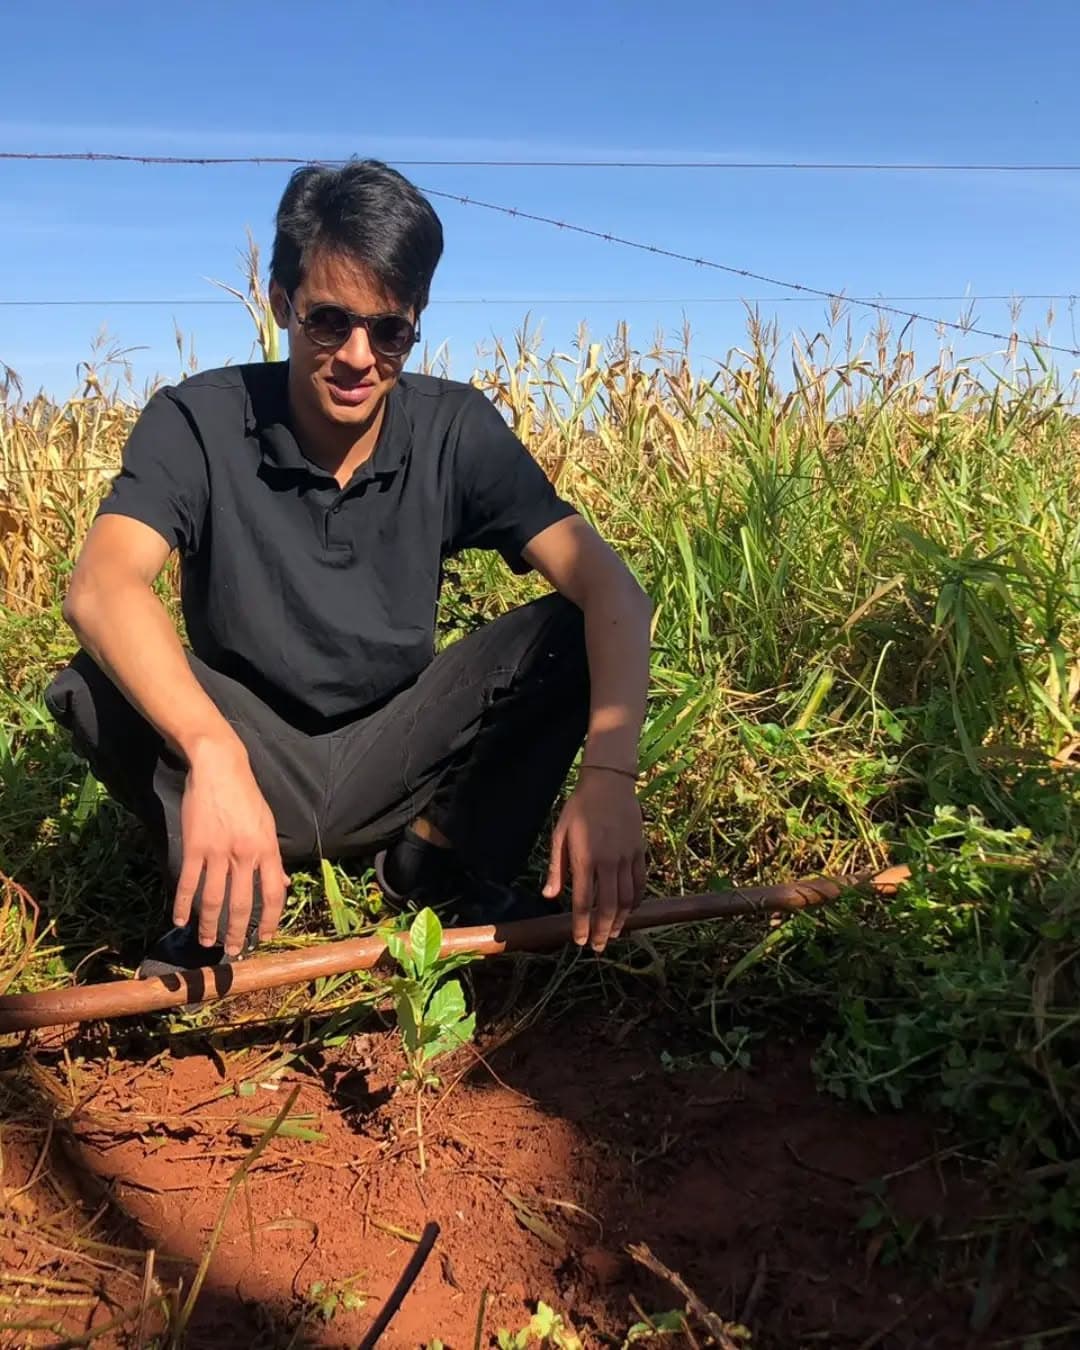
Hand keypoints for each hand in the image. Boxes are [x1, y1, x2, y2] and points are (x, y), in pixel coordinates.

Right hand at [173, 738, 288, 956]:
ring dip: (210, 925)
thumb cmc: (246, 796)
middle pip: (242, 903)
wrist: (219, 768)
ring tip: (207, 942)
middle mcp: (245, 854)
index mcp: (267, 849)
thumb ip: (274, 857)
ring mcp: (218, 852)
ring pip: (213, 898)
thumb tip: (283, 884)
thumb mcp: (268, 825)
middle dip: (239, 931)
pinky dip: (183, 904)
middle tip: (234, 950)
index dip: (272, 919)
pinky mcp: (194, 847)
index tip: (266, 937)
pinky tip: (180, 920)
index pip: (274, 892)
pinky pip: (189, 882)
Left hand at [543, 769, 645, 952]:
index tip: (580, 940)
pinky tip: (629, 911)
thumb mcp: (560, 834)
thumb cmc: (579, 808)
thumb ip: (557, 868)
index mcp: (585, 858)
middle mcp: (608, 861)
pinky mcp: (639, 851)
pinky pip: (640, 883)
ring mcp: (626, 857)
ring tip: (613, 934)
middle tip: (598, 947)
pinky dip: (636, 901)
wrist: (609, 784)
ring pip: (627, 898)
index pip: (583, 901)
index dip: (582, 924)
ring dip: (620, 920)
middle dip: (602, 930)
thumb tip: (549, 896)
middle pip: (607, 906)